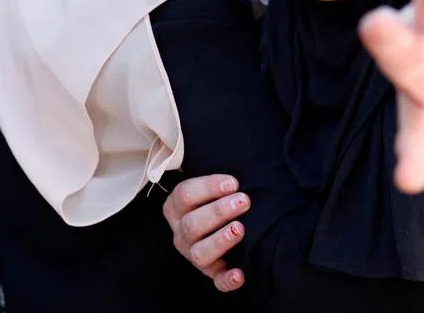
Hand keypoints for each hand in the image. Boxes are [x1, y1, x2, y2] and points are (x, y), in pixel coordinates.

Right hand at [163, 175, 250, 292]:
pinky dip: (227, 280)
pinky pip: (216, 280)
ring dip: (220, 241)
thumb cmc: (224, 194)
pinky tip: (240, 274)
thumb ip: (221, 172)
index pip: (184, 195)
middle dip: (218, 212)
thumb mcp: (218, 181)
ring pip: (199, 252)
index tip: (233, 182)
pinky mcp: (212, 271)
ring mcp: (195, 253)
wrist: (231, 218)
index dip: (208, 188)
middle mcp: (182, 231)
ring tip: (240, 229)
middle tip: (244, 201)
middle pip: (191, 224)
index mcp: (179, 206)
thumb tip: (240, 143)